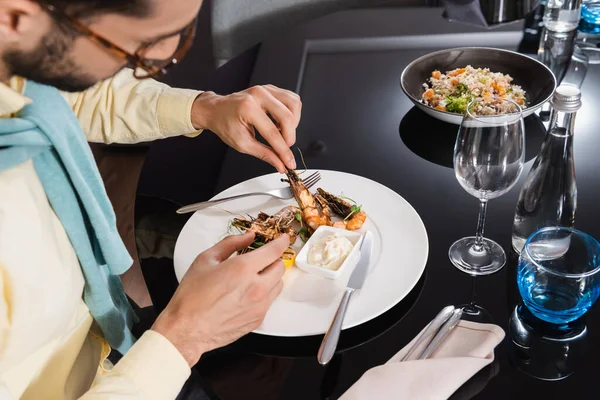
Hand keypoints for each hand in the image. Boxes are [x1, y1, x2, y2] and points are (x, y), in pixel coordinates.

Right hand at [151, 232, 287, 366]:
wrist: (187, 329)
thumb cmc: (192, 297)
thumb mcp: (205, 260)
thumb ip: (230, 243)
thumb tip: (248, 237)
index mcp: (243, 269)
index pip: (274, 250)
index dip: (281, 241)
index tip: (283, 238)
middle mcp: (256, 287)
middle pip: (280, 266)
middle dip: (273, 259)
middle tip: (261, 258)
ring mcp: (259, 305)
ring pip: (278, 284)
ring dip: (270, 276)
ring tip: (253, 277)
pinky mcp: (258, 318)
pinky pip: (270, 300)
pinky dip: (264, 293)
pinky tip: (247, 293)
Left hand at [191, 85, 301, 172]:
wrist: (216, 110)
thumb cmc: (224, 124)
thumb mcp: (242, 144)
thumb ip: (264, 154)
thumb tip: (280, 164)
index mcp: (248, 108)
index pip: (272, 132)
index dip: (284, 150)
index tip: (289, 162)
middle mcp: (258, 95)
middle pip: (287, 117)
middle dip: (290, 137)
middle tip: (284, 148)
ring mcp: (266, 89)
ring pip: (294, 104)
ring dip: (293, 123)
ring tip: (282, 132)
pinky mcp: (271, 89)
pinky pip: (292, 99)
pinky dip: (292, 113)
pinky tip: (282, 122)